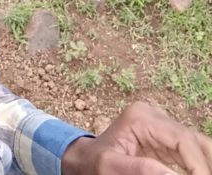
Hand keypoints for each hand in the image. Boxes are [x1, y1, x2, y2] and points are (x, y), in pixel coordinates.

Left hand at [62, 102, 211, 174]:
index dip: (198, 166)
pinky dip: (196, 166)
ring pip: (196, 144)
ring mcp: (160, 125)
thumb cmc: (94, 164)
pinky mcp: (164, 139)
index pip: (183, 139)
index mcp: (141, 117)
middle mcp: (154, 115)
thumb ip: (143, 170)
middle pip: (194, 140)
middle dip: (204, 164)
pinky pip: (189, 152)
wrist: (84, 160)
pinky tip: (196, 174)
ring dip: (203, 164)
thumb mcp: (111, 167)